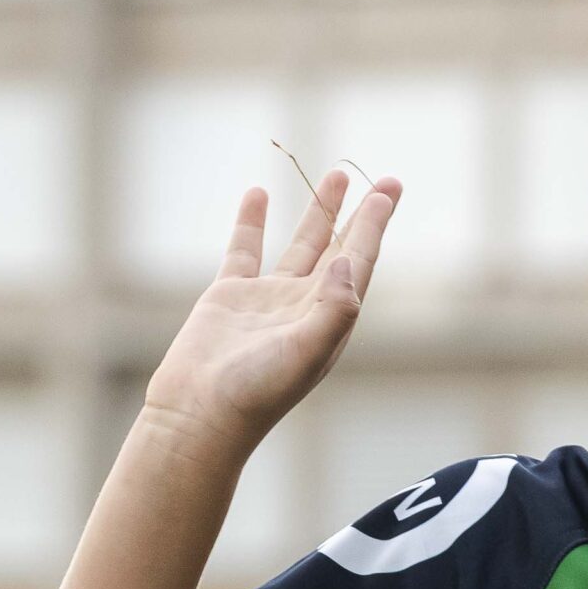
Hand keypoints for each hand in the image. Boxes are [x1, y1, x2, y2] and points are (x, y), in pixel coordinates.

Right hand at [143, 169, 400, 444]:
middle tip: (385, 181)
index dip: (374, 226)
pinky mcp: (230, 296)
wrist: (199, 414)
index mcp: (330, 320)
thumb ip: (334, 310)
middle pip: (340, 249)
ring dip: (318, 211)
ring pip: (300, 244)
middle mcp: (305, 307)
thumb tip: (346, 262)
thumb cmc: (256, 392)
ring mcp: (268, 300)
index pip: (359, 262)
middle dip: (361, 215)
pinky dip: (252, 221)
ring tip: (333, 174)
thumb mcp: (306, 353)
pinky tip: (259, 192)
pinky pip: (245, 249)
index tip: (388, 190)